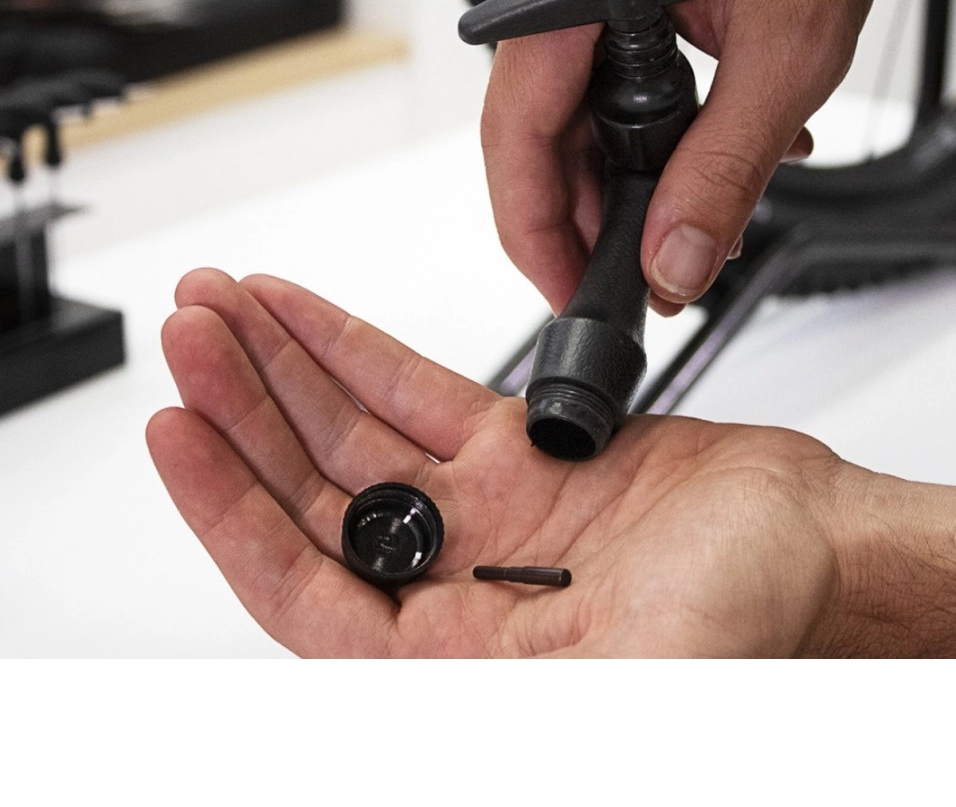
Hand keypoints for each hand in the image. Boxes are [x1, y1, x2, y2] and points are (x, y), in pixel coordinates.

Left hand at [142, 268, 923, 657]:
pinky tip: (303, 313)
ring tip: (222, 308)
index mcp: (452, 655)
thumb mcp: (638, 677)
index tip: (180, 431)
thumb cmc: (748, 617)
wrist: (808, 539)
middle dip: (242, 408)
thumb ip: (530, 686)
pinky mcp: (512, 444)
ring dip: (282, 364)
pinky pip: (410, 385)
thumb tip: (419, 691)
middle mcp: (447, 577)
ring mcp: (474, 503)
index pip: (299, 581)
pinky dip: (351, 344)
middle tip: (189, 338)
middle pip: (310, 487)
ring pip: (348, 424)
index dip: (227, 509)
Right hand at [480, 0, 872, 314]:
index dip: (534, 235)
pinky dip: (648, 145)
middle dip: (592, 224)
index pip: (514, 140)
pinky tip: (698, 168)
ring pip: (571, 127)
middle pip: (537, 143)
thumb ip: (727, 166)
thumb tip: (676, 262)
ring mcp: (581, 10)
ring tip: (689, 225)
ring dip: (629, 190)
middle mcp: (559, 4)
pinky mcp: (613, 16)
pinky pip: (602, 97)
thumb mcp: (782, 47)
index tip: (568, 291)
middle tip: (643, 276)